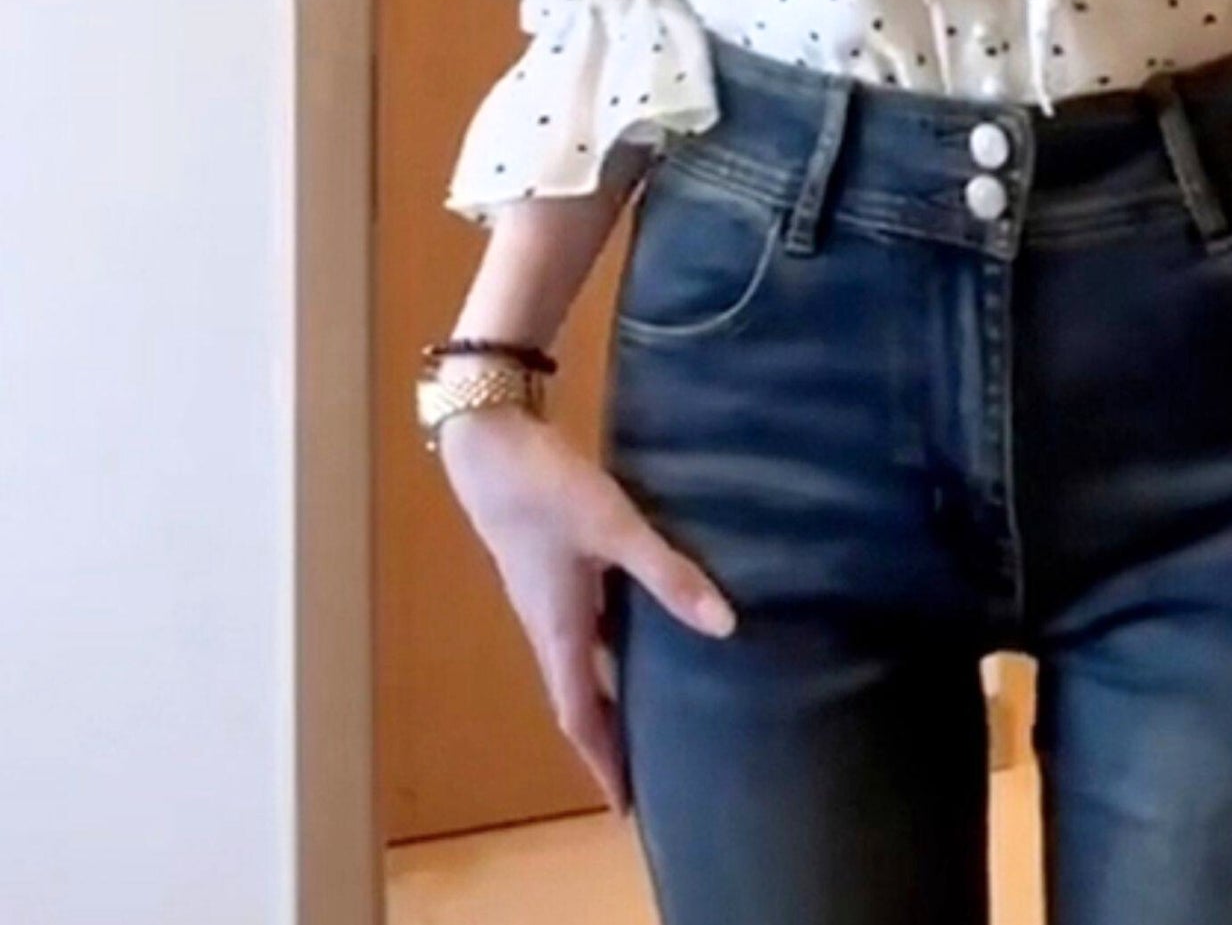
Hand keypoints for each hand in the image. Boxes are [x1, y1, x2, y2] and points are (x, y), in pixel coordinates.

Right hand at [436, 403, 737, 810]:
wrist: (488, 445)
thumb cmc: (546, 492)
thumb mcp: (614, 529)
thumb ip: (668, 574)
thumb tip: (725, 626)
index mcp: (559, 631)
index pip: (580, 716)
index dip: (604, 762)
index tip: (626, 806)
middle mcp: (548, 625)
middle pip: (580, 697)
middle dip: (612, 737)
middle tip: (651, 767)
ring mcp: (545, 596)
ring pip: (582, 660)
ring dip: (612, 691)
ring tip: (655, 709)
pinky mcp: (550, 566)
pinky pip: (584, 626)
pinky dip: (612, 645)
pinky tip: (642, 628)